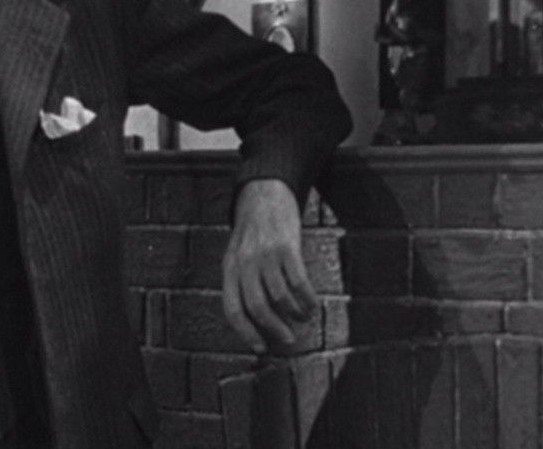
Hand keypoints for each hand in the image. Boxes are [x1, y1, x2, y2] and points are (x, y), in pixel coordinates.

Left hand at [221, 179, 317, 352]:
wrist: (264, 192)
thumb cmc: (252, 230)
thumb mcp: (238, 255)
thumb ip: (243, 282)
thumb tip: (258, 320)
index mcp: (230, 268)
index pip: (233, 308)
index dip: (246, 332)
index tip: (261, 348)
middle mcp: (245, 263)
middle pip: (256, 306)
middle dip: (274, 329)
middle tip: (288, 341)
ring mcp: (265, 254)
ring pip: (279, 296)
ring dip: (294, 313)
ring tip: (303, 318)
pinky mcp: (286, 246)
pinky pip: (298, 280)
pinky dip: (307, 298)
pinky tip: (312, 304)